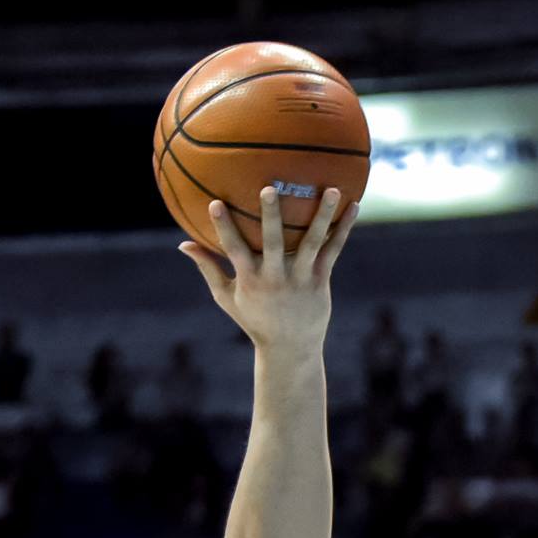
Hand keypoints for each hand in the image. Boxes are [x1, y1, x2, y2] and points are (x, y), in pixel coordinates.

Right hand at [178, 187, 355, 351]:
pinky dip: (344, 229)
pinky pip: (333, 250)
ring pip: (312, 242)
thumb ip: (208, 268)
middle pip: (274, 242)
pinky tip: (354, 206)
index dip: (223, 227)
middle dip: (271, 216)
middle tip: (269, 188)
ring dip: (322, 215)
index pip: (233, 249)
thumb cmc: (255, 319)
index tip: (214, 203)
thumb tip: (182, 244)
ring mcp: (300, 278)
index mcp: (250, 279)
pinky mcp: (320, 280)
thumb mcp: (227, 297)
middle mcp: (276, 277)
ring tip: (331, 189)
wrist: (290, 349)